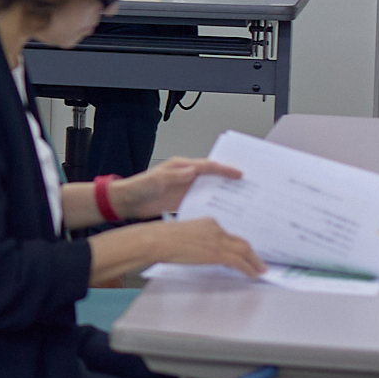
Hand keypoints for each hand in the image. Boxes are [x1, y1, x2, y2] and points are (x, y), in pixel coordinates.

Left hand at [111, 156, 240, 220]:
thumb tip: (191, 171)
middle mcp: (187, 175)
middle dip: (230, 178)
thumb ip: (172, 176)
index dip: (224, 170)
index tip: (238, 174)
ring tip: (244, 198)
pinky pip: (204, 200)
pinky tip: (226, 211)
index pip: (207, 166)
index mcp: (182, 166)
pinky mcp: (185, 200)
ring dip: (226, 192)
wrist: (128, 203)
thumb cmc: (138, 187)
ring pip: (211, 188)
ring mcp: (187, 188)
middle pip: (213, 176)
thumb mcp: (154, 181)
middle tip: (250, 184)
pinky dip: (215, 204)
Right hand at [145, 216, 266, 279]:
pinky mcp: (218, 253)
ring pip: (245, 250)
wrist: (158, 240)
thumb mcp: (183, 236)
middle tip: (259, 261)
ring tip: (261, 270)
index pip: (228, 235)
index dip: (237, 245)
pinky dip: (249, 269)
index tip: (242, 251)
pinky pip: (240, 262)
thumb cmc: (162, 239)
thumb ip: (196, 241)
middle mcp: (216, 229)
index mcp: (208, 223)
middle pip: (240, 241)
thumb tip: (200, 252)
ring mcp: (218, 240)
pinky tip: (253, 275)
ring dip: (255, 262)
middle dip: (251, 253)